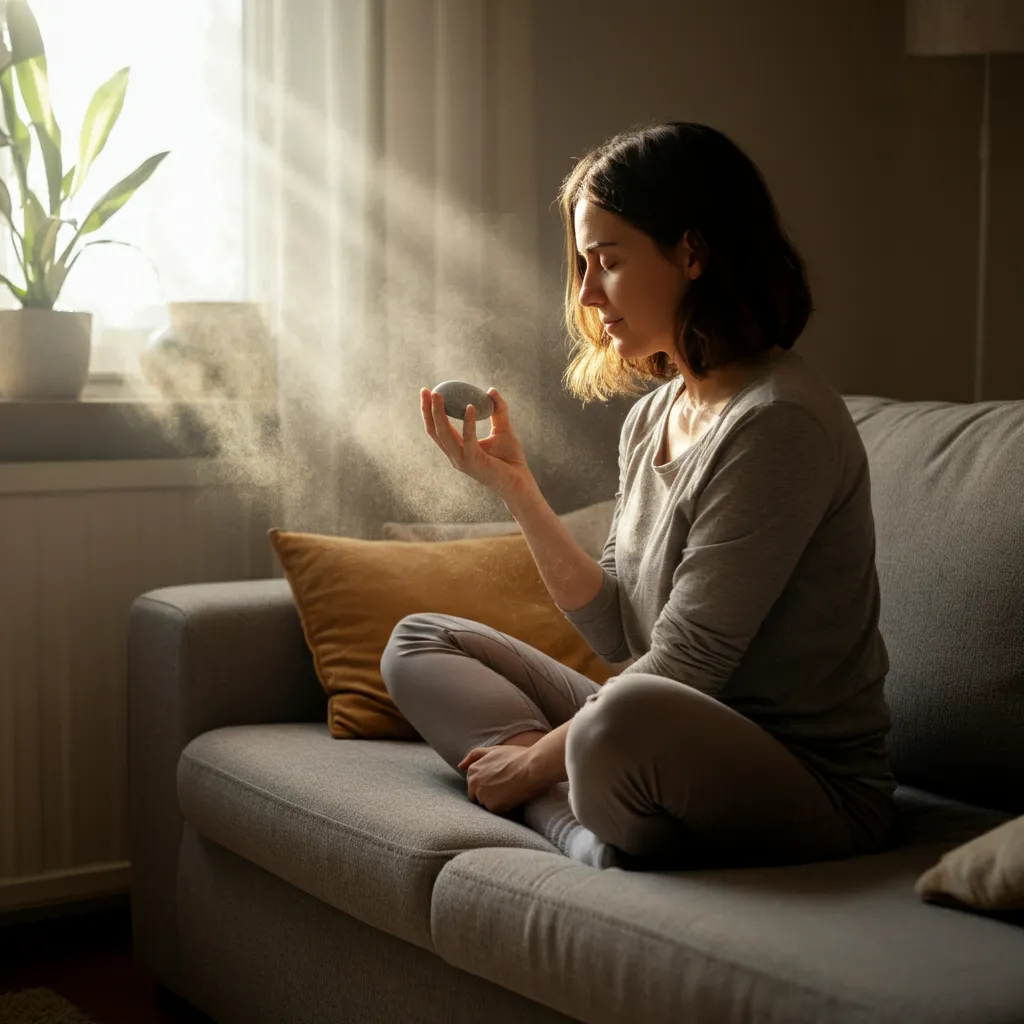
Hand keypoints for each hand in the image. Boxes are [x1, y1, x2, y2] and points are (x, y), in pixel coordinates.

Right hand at [421, 386, 536, 501]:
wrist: (520, 483)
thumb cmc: (511, 459)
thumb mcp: (503, 428)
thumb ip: (498, 410)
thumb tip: (491, 390)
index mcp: (458, 449)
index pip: (437, 429)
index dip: (429, 411)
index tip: (428, 392)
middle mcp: (456, 456)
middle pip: (435, 431)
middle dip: (427, 410)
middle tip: (426, 391)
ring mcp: (463, 460)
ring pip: (444, 435)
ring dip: (439, 414)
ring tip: (439, 394)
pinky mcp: (475, 462)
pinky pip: (469, 439)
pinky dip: (468, 423)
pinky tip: (470, 407)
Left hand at [457, 744, 543, 813]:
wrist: (533, 766)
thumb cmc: (517, 757)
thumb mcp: (494, 750)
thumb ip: (475, 756)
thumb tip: (459, 766)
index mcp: (472, 770)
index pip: (474, 785)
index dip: (488, 784)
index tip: (500, 780)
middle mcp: (473, 783)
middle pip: (477, 796)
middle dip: (488, 794)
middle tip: (506, 787)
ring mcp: (482, 795)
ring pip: (486, 805)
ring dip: (496, 801)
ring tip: (510, 790)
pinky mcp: (492, 806)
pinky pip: (496, 811)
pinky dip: (504, 807)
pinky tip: (513, 797)